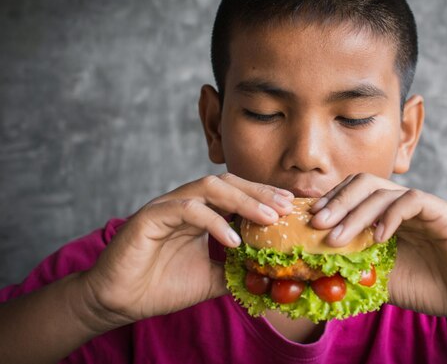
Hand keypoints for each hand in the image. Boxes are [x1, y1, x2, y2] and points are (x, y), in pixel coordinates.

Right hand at [83, 174, 293, 327]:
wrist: (119, 301)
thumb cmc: (161, 286)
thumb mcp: (210, 278)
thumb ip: (235, 269)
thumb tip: (268, 274)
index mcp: (199, 212)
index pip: (236, 193)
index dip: (263, 196)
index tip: (290, 207)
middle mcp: (185, 203)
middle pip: (227, 183)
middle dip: (259, 192)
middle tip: (286, 207)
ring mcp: (167, 207)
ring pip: (209, 188)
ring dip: (242, 201)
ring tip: (268, 218)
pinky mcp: (150, 218)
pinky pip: (187, 210)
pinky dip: (213, 222)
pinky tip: (233, 240)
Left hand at [309, 173, 446, 321]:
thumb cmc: (429, 287)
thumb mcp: (382, 278)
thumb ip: (357, 267)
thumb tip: (319, 269)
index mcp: (385, 215)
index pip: (353, 193)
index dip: (330, 202)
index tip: (309, 221)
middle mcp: (401, 204)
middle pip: (363, 184)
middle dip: (336, 202)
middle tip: (316, 224)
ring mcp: (422, 206)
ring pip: (383, 191)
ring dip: (355, 213)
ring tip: (337, 238)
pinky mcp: (442, 212)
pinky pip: (412, 201)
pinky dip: (391, 216)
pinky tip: (378, 238)